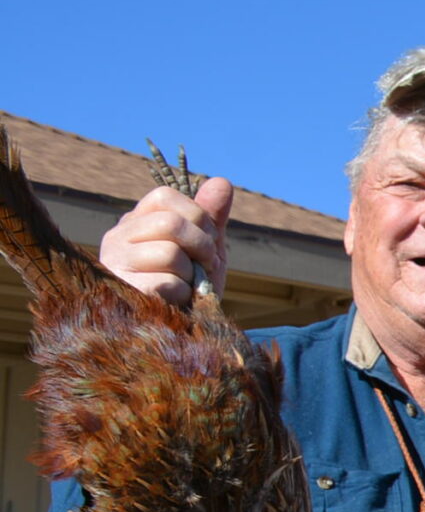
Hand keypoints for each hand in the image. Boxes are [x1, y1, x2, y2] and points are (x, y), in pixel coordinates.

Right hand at [97, 177, 232, 308]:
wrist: (179, 330)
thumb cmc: (190, 285)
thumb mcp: (206, 248)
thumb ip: (211, 217)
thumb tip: (222, 182)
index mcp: (137, 221)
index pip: (165, 196)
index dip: (198, 217)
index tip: (209, 240)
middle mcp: (118, 236)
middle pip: (170, 223)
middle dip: (203, 246)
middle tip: (207, 265)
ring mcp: (116, 263)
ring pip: (169, 253)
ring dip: (192, 274)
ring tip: (187, 285)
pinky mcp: (123, 291)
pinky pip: (167, 283)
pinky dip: (185, 294)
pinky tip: (176, 301)